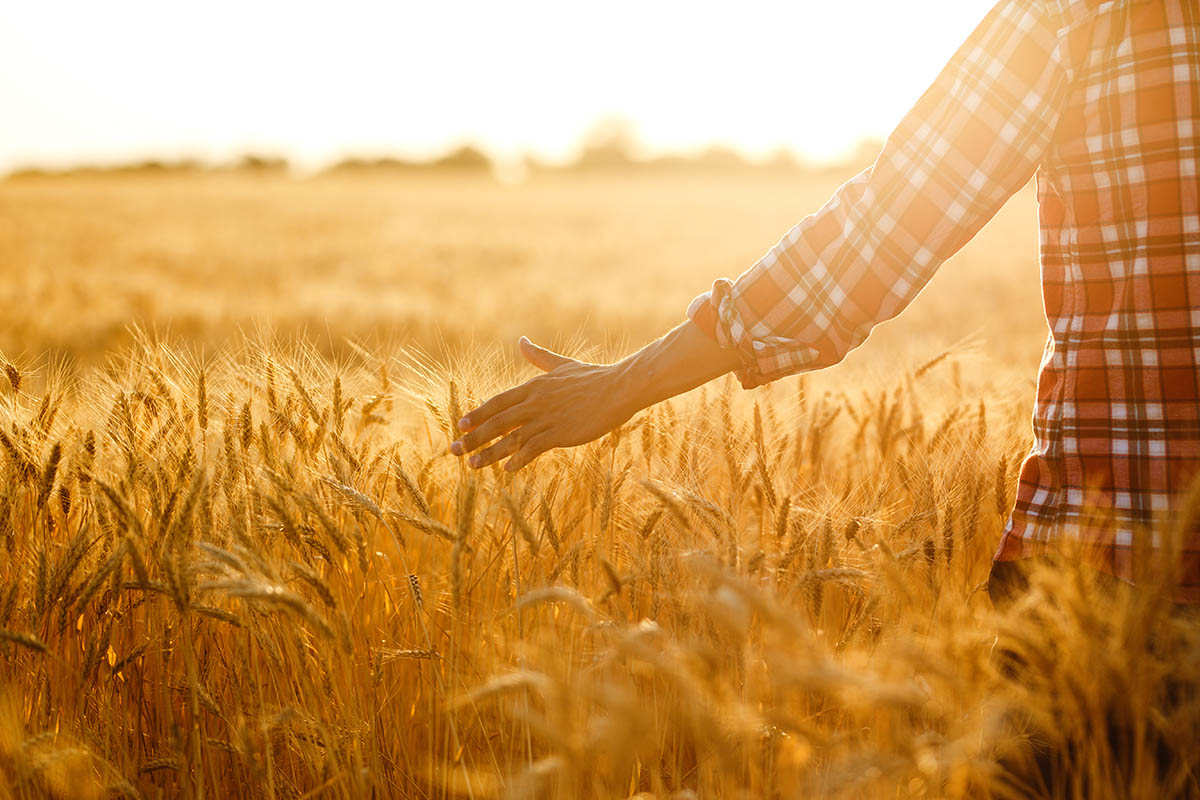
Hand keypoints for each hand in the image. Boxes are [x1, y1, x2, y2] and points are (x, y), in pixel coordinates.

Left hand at [450, 337, 638, 471]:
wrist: (618, 388)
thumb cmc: (592, 377)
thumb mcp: (561, 365)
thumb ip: (538, 356)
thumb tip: (521, 340)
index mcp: (533, 387)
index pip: (497, 402)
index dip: (477, 414)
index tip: (460, 425)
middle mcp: (534, 402)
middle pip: (496, 421)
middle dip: (473, 437)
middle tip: (454, 450)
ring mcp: (546, 418)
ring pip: (510, 437)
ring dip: (489, 453)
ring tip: (472, 465)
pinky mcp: (560, 433)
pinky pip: (533, 448)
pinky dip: (519, 458)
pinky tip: (507, 469)